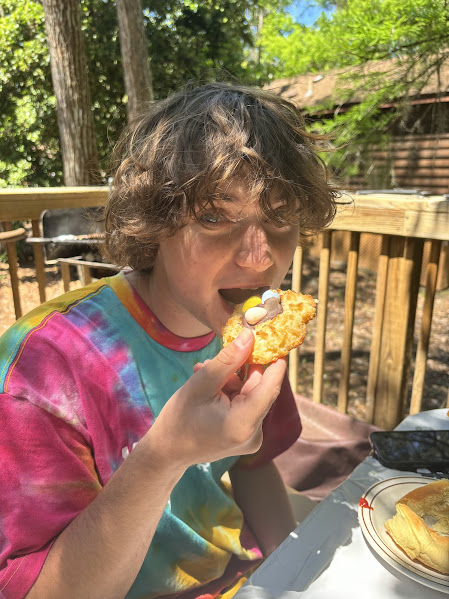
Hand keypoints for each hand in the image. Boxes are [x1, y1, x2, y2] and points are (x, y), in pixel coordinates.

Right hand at [148, 328, 286, 468]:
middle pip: (258, 389)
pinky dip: (230, 392)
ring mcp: (251, 437)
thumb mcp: (201, 383)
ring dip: (230, 379)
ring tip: (202, 371)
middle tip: (216, 356)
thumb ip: (228, 360)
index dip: (274, 362)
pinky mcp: (245, 436)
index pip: (270, 387)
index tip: (274, 340)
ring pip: (249, 394)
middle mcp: (254, 434)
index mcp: (244, 424)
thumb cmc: (179, 418)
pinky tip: (210, 385)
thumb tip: (249, 336)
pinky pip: (244, 405)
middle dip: (239, 369)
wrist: (167, 452)